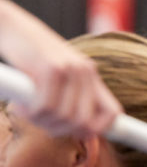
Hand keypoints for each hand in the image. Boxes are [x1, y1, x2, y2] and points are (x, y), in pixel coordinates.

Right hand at [0, 0, 120, 135]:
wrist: (12, 28)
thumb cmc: (31, 56)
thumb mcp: (58, 76)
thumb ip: (72, 98)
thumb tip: (84, 133)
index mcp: (91, 76)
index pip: (113, 113)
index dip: (100, 131)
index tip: (80, 137)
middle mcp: (86, 72)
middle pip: (84, 123)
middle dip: (59, 130)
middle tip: (39, 121)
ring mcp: (71, 70)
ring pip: (63, 118)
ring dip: (39, 122)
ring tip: (25, 110)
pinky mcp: (52, 69)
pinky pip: (44, 108)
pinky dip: (28, 113)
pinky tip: (18, 104)